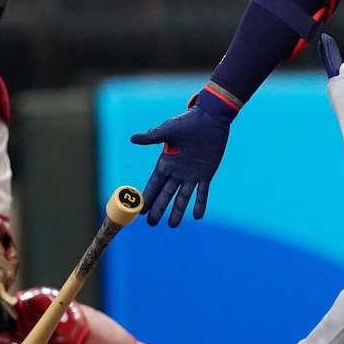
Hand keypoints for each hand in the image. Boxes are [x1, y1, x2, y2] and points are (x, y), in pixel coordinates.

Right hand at [129, 93, 235, 226]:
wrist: (210, 118)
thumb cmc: (188, 122)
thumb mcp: (168, 130)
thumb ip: (152, 137)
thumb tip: (133, 139)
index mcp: (166, 162)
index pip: (154, 184)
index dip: (147, 197)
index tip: (139, 210)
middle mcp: (177, 171)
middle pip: (165, 194)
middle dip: (158, 208)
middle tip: (151, 223)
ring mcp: (192, 174)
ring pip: (182, 197)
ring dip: (177, 211)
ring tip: (171, 225)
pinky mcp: (206, 174)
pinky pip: (202, 193)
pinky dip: (200, 204)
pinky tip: (197, 216)